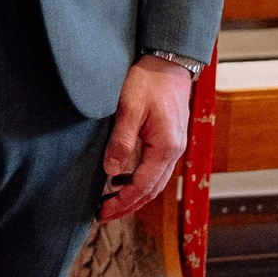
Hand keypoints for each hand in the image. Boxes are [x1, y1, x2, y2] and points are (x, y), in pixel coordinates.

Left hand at [101, 56, 195, 221]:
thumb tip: (112, 172)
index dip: (122, 203)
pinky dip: (141, 180)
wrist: (168, 60)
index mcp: (166, 146)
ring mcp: (175, 145)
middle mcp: (175, 150)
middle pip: (152, 190)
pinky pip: (157, 169)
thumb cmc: (149, 80)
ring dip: (134, 195)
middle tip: (103, 215)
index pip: (143, 186)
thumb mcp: (129, 107)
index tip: (102, 212)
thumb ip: (121, 141)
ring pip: (156, 182)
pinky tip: (123, 178)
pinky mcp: (170, 139)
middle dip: (128, 206)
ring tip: (111, 202)